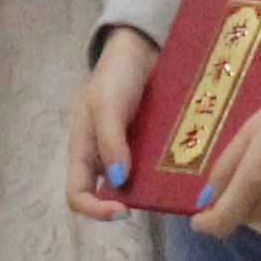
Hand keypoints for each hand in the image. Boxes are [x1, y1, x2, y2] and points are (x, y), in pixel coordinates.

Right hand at [66, 30, 160, 219]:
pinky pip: (153, 168)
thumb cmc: (115, 75)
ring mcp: (126, 152)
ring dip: (149, 190)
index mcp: (83, 151)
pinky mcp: (146, 146)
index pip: (78, 195)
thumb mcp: (107, 106)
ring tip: (173, 184)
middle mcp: (103, 157)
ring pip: (134, 185)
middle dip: (129, 202)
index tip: (123, 210)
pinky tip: (182, 169)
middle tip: (154, 196)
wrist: (140, 50)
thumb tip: (119, 181)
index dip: (95, 210)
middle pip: (108, 196)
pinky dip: (164, 173)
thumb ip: (110, 141)